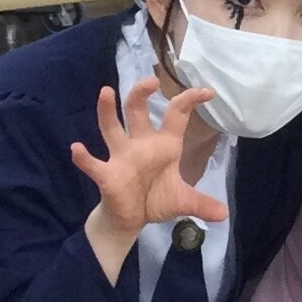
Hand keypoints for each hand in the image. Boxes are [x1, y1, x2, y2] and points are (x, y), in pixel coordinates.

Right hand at [72, 77, 225, 259]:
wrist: (131, 219)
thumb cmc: (155, 199)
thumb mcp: (182, 201)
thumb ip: (202, 204)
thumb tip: (224, 214)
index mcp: (164, 145)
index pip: (176, 115)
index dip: (190, 100)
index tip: (207, 91)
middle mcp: (140, 144)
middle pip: (137, 111)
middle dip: (141, 94)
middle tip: (150, 81)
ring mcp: (121, 157)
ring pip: (111, 128)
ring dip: (107, 111)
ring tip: (105, 92)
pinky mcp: (107, 175)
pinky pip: (93, 164)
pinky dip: (84, 158)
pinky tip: (77, 149)